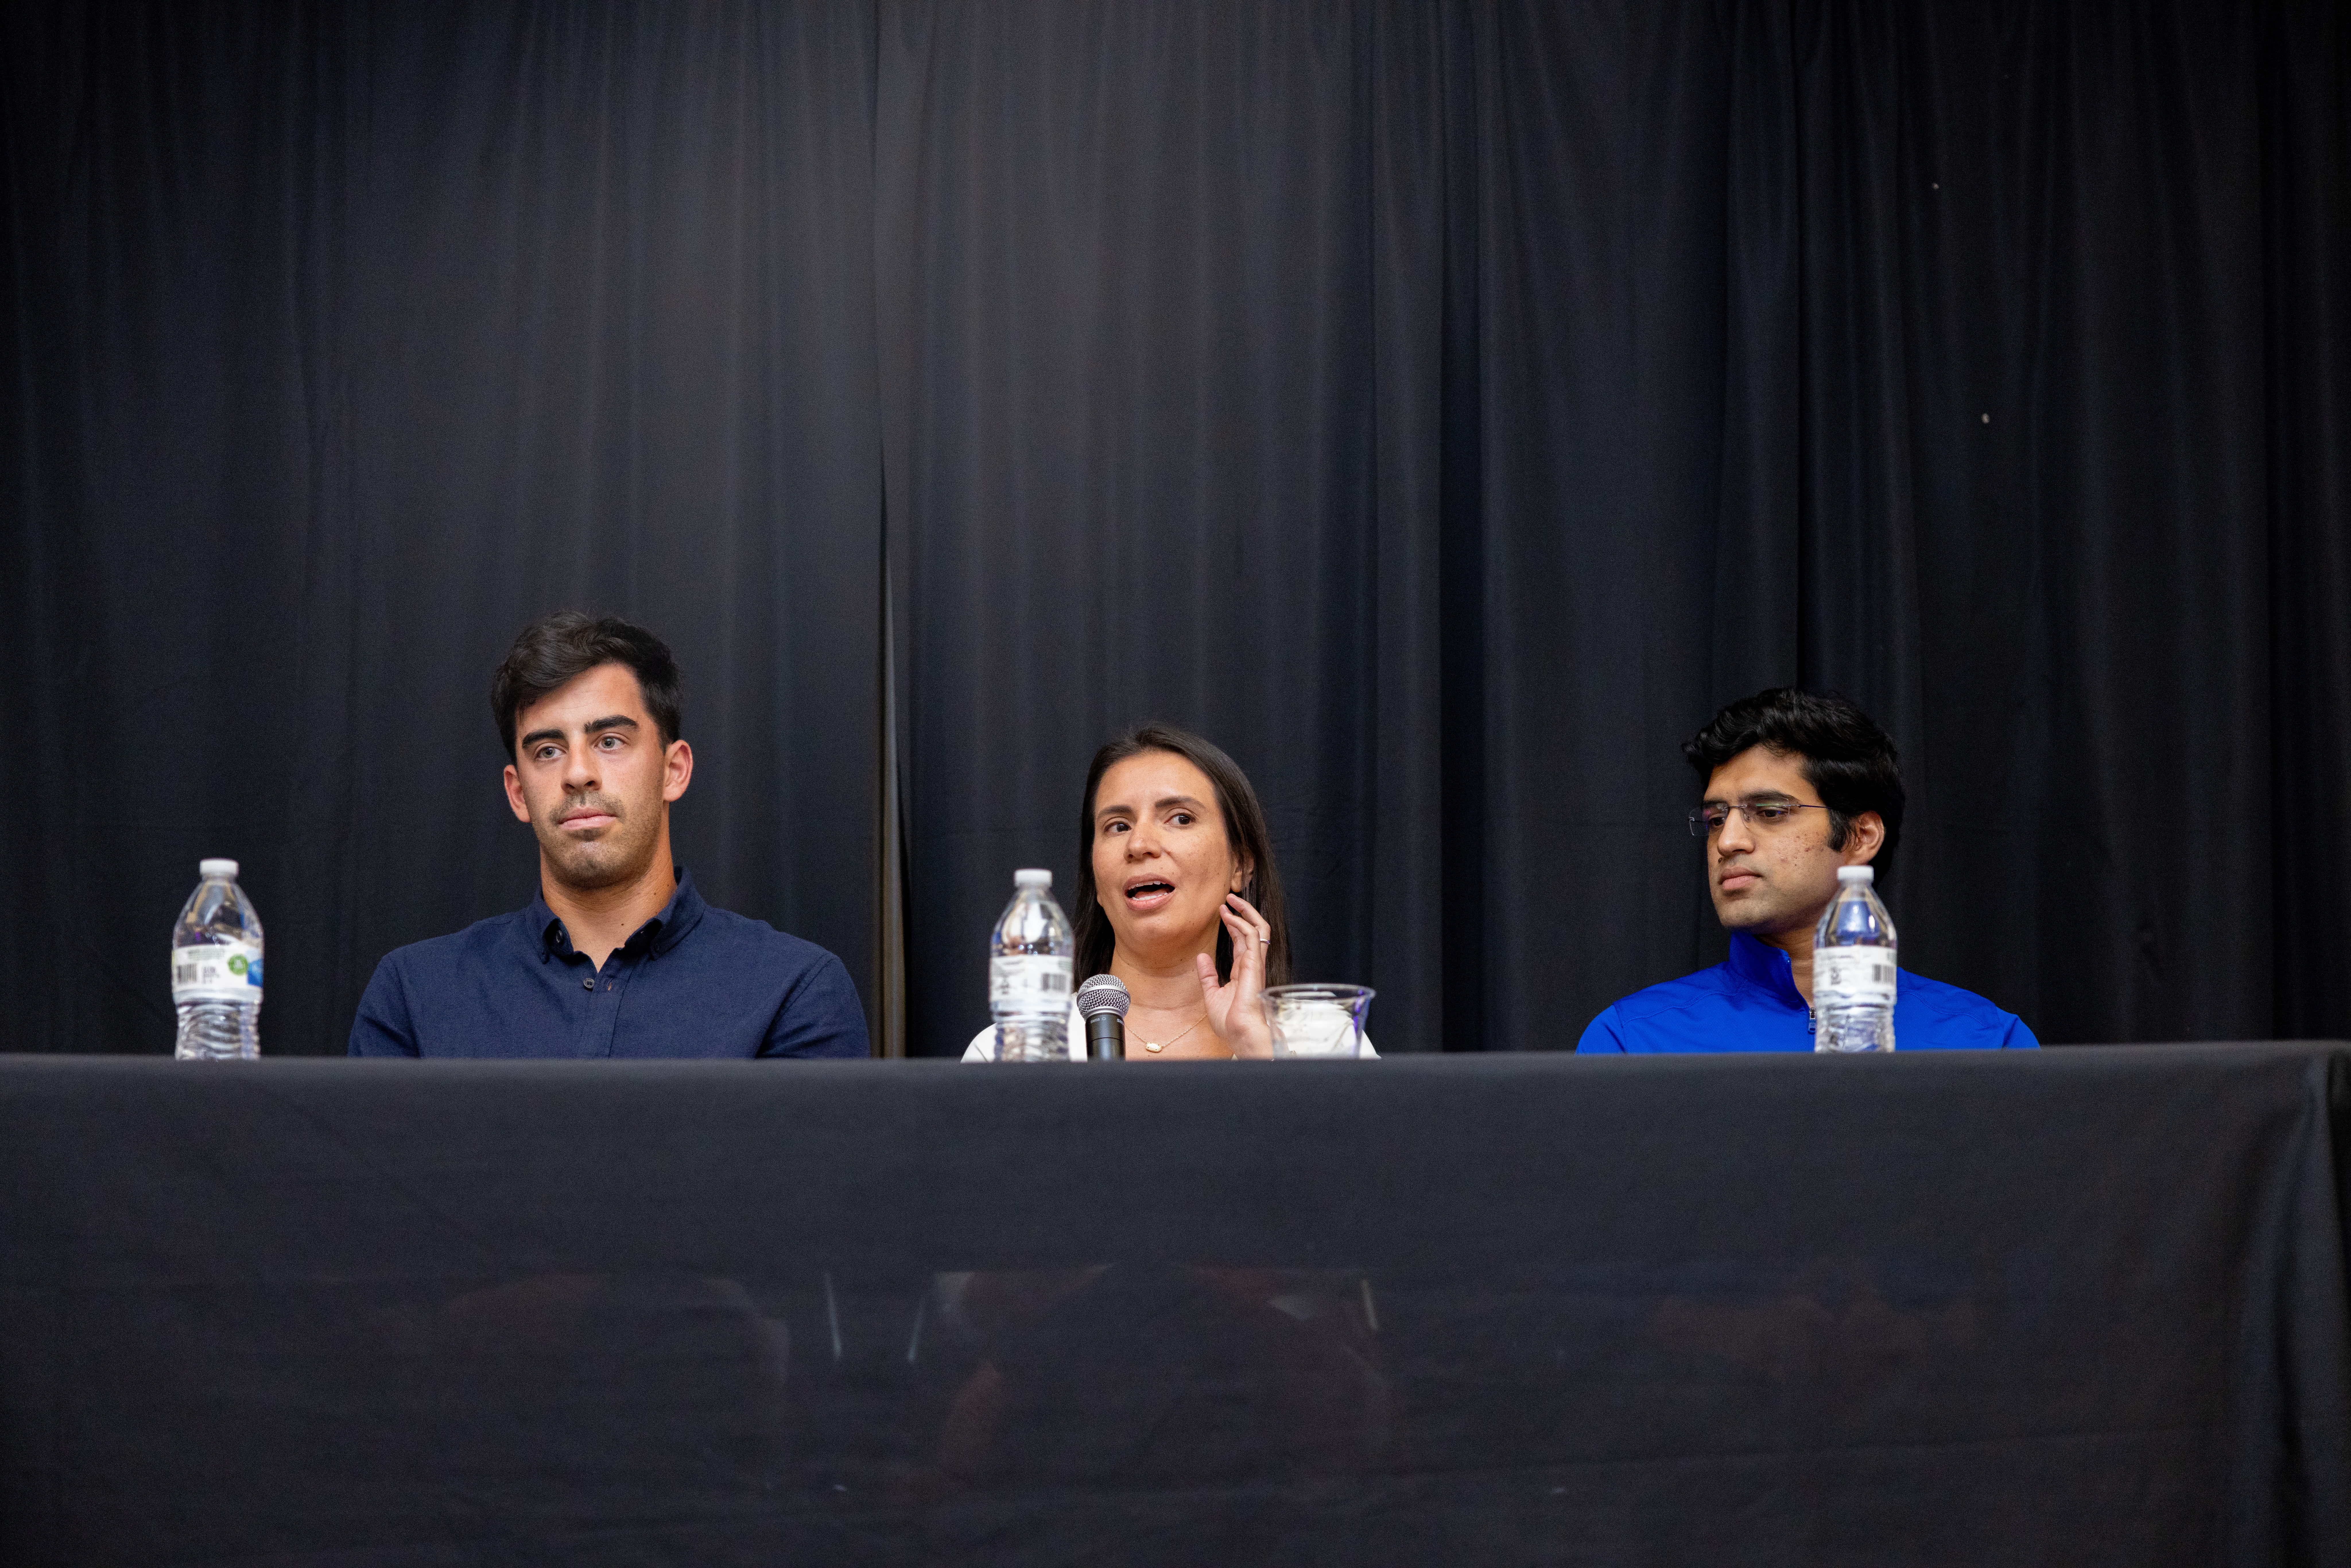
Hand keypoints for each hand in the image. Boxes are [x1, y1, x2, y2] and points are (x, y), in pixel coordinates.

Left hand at [1197, 893, 1274, 1059]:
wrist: (1239, 1034)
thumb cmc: (1230, 1022)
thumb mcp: (1212, 994)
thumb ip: (1207, 975)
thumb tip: (1201, 956)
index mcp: (1243, 972)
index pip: (1242, 941)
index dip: (1234, 925)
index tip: (1223, 912)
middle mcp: (1251, 965)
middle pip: (1251, 931)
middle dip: (1241, 913)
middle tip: (1228, 899)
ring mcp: (1255, 964)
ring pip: (1258, 929)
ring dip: (1245, 912)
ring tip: (1231, 900)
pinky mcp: (1254, 965)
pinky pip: (1252, 938)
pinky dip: (1242, 924)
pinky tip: (1230, 917)